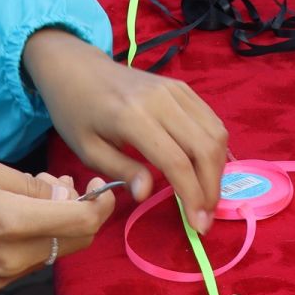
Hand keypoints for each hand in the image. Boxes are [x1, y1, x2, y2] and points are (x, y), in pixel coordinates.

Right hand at [0, 157, 115, 289]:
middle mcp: (14, 257)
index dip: (102, 203)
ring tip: (35, 190)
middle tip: (65, 181)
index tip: (101, 182)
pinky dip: (39, 235)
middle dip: (84, 211)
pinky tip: (18, 213)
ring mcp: (4, 275)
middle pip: (77, 241)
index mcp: (13, 223)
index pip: (82, 222)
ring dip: (60, 222)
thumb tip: (63, 192)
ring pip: (56, 250)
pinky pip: (33, 259)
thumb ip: (30, 183)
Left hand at [23, 28, 229, 233]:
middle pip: (205, 147)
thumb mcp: (86, 149)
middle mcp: (161, 100)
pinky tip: (206, 170)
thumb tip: (148, 193)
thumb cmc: (77, 112)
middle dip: (212, 188)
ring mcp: (176, 90)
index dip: (192, 195)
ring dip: (218, 170)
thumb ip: (121, 170)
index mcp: (132, 117)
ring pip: (216, 132)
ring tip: (207, 197)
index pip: (177, 161)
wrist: (78, 68)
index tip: (198, 225)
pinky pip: (211, 119)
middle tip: (206, 217)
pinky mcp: (182, 87)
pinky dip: (215, 148)